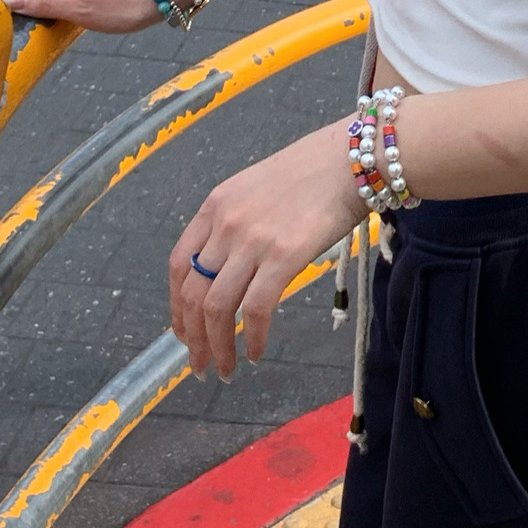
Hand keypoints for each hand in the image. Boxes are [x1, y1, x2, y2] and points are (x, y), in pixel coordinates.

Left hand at [171, 120, 361, 376]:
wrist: (352, 158)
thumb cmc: (312, 171)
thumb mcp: (256, 188)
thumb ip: (235, 223)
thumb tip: (228, 266)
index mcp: (215, 206)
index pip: (179, 266)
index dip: (176, 306)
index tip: (183, 332)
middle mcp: (226, 224)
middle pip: (193, 294)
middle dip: (192, 338)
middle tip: (199, 365)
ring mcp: (253, 240)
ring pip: (218, 308)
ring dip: (217, 347)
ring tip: (224, 368)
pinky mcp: (284, 256)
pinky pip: (256, 309)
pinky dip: (252, 338)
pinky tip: (256, 352)